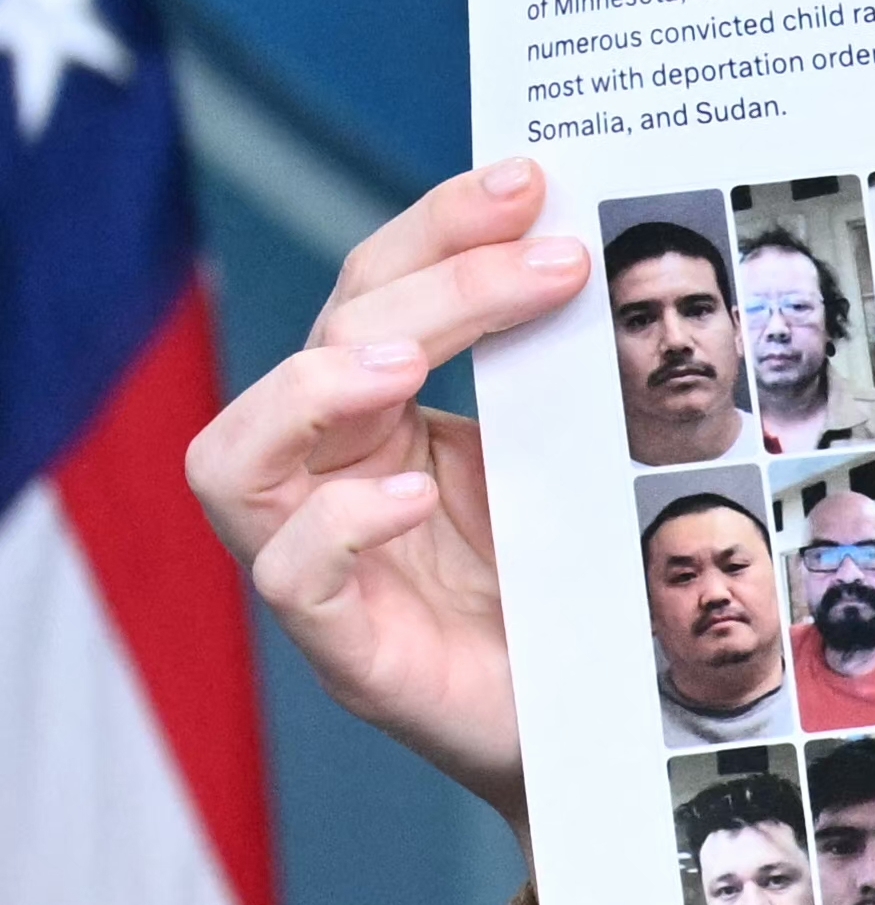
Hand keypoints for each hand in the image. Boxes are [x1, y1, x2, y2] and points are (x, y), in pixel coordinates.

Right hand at [187, 158, 590, 836]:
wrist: (607, 725)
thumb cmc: (579, 589)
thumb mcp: (573, 462)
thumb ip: (560, 379)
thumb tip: (600, 249)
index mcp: (387, 418)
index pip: (381, 291)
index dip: (439, 226)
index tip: (529, 179)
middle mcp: (337, 476)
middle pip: (333, 346)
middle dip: (432, 283)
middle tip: (541, 255)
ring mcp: (328, 565)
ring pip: (237, 456)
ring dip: (317, 392)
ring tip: (411, 365)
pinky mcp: (348, 649)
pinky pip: (290, 576)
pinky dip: (340, 526)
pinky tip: (409, 498)